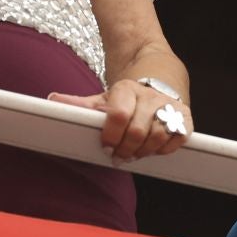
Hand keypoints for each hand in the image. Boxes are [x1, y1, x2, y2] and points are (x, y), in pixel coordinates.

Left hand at [49, 76, 192, 161]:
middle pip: (138, 130)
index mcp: (126, 89)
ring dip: (144, 150)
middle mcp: (149, 96)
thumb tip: (52, 99)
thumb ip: (79, 104)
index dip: (111, 135)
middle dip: (126, 149)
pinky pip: (177, 138)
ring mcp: (169, 106)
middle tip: (120, 155)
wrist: (156, 81)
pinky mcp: (185, 117)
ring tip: (135, 152)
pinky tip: (154, 148)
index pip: (118, 114)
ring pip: (158, 136)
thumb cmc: (126, 98)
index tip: (106, 146)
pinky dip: (165, 149)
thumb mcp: (102, 98)